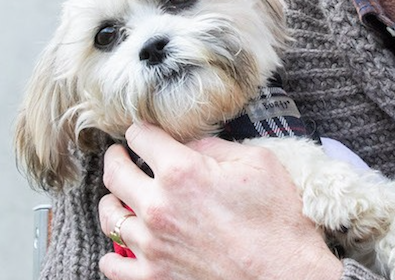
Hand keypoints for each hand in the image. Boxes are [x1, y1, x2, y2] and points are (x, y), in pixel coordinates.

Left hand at [97, 122, 343, 279]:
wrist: (285, 275)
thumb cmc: (278, 221)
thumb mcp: (257, 163)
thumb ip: (214, 147)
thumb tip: (189, 144)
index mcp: (182, 171)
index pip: (140, 137)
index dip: (140, 130)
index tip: (142, 134)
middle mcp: (158, 205)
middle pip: (114, 172)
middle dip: (116, 158)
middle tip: (120, 156)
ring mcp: (152, 244)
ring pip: (109, 216)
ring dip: (112, 202)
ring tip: (118, 198)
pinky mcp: (154, 276)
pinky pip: (113, 265)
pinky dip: (113, 254)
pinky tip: (122, 246)